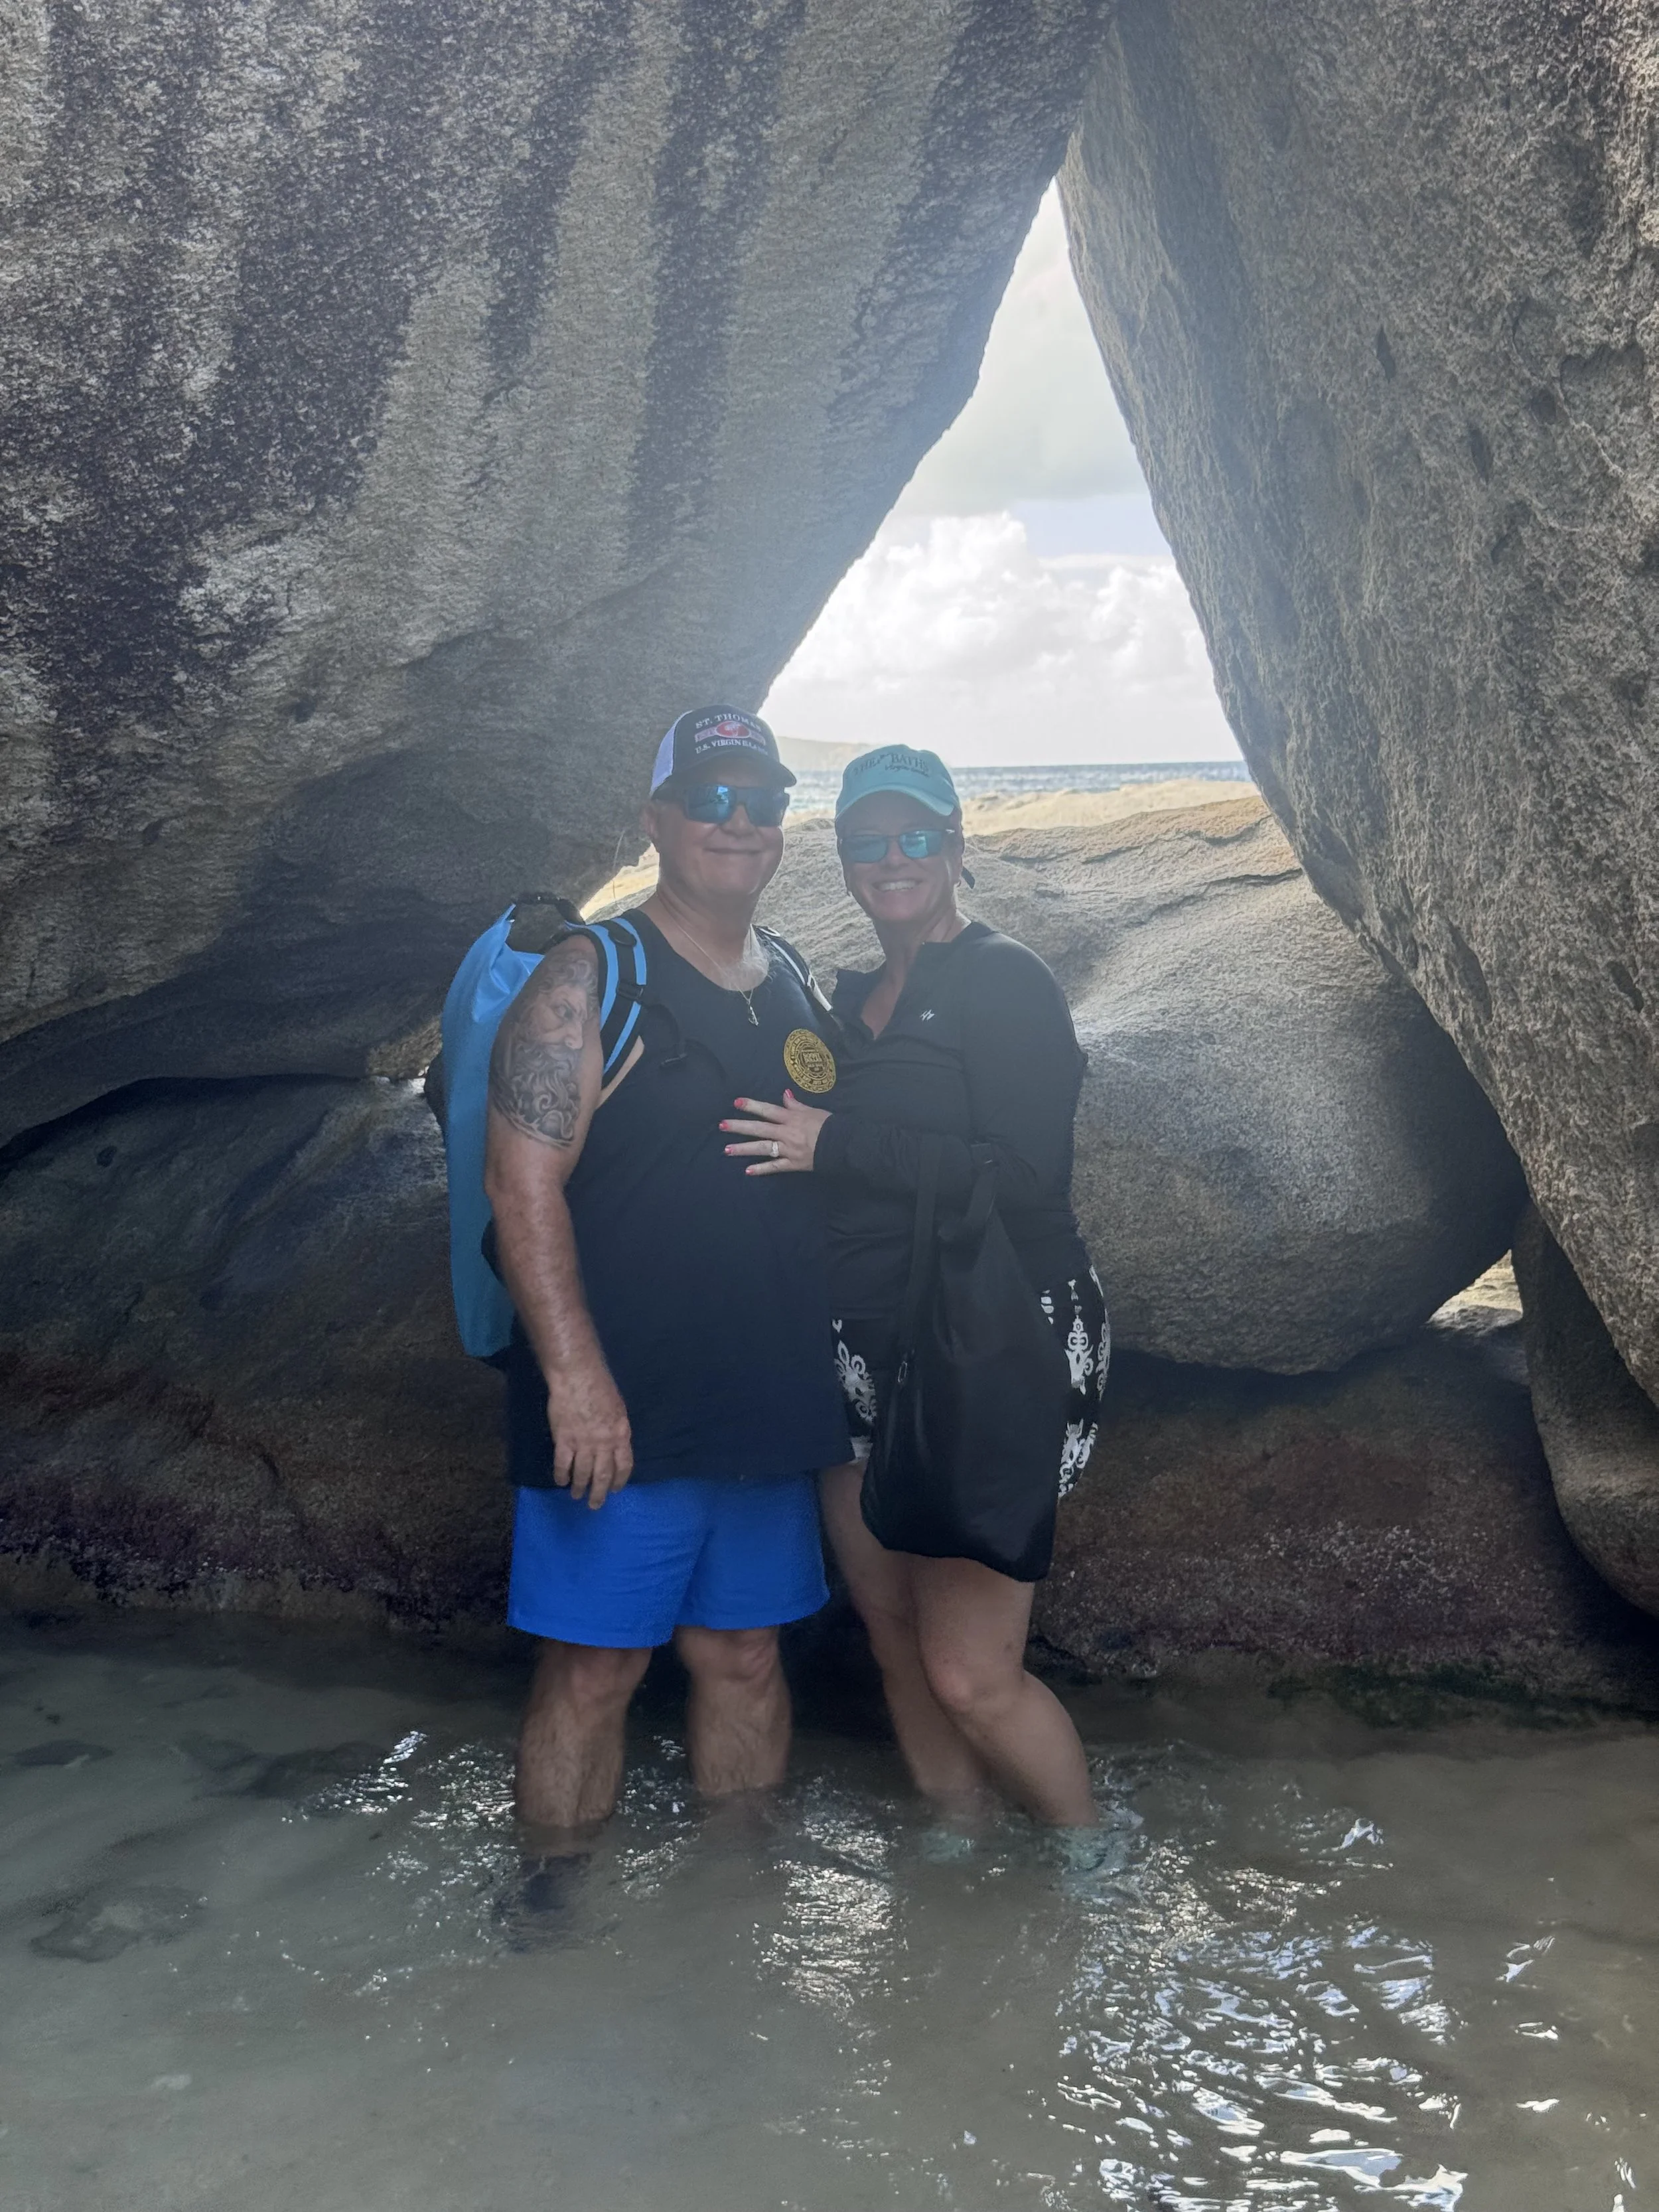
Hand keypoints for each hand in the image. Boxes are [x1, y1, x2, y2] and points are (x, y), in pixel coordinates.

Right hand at [544, 1354, 632, 1506]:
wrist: (578, 1376)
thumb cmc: (600, 1387)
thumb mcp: (618, 1409)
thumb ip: (617, 1430)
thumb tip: (615, 1446)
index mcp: (621, 1434)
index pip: (624, 1465)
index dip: (618, 1480)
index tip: (614, 1489)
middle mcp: (604, 1443)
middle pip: (603, 1475)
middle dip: (599, 1493)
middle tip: (595, 1505)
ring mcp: (584, 1443)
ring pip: (583, 1473)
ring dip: (579, 1487)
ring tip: (576, 1495)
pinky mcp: (564, 1440)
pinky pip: (563, 1464)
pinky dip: (562, 1475)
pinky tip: (561, 1481)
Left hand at [721, 1090, 829, 1173]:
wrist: (843, 1145)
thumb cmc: (829, 1125)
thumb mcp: (813, 1111)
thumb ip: (796, 1105)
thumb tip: (784, 1095)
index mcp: (791, 1118)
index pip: (768, 1110)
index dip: (752, 1106)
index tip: (736, 1103)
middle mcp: (786, 1133)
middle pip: (759, 1128)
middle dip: (739, 1127)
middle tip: (721, 1125)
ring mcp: (788, 1149)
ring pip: (762, 1148)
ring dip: (743, 1149)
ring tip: (726, 1150)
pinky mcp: (793, 1164)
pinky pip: (775, 1167)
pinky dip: (762, 1169)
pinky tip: (748, 1171)